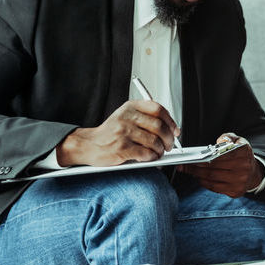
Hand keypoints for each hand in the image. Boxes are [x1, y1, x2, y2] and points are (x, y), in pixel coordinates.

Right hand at [56, 100, 180, 166]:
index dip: (170, 121)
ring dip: (160, 150)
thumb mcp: (125, 116)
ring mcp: (124, 132)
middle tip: (169, 145)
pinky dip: (151, 157)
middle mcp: (127, 117)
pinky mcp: (121, 148)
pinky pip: (145, 153)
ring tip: (159, 153)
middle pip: (159, 126)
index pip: (158, 109)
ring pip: (154, 141)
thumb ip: (144, 118)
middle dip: (169, 138)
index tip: (175, 130)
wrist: (88, 145)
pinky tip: (149, 158)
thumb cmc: (110, 133)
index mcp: (130, 107)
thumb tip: (170, 128)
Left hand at [177, 133, 263, 197]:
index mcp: (243, 154)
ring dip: (198, 176)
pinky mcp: (235, 192)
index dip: (203, 158)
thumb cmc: (242, 155)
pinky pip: (215, 188)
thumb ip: (228, 137)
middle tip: (184, 165)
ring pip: (212, 180)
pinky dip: (205, 183)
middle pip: (213, 169)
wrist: (253, 172)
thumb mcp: (238, 140)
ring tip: (189, 171)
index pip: (220, 157)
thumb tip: (219, 142)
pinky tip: (199, 177)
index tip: (191, 158)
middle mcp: (243, 170)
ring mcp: (239, 183)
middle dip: (196, 167)